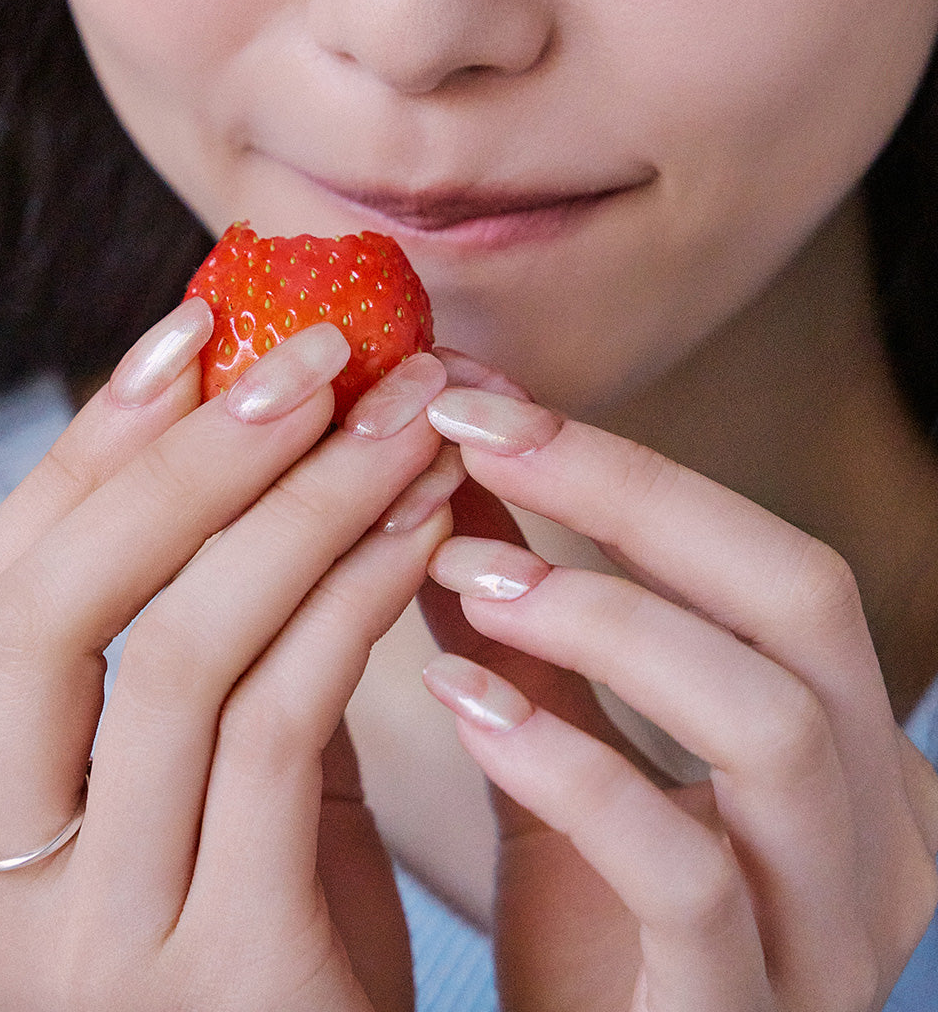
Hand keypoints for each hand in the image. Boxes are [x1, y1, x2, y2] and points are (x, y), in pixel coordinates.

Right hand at [0, 306, 459, 1011]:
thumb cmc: (290, 915)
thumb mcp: (222, 772)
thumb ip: (218, 634)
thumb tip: (259, 433)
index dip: (88, 450)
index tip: (192, 332)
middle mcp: (4, 883)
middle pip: (55, 612)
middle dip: (192, 458)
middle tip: (316, 357)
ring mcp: (104, 938)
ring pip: (181, 655)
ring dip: (304, 506)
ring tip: (402, 421)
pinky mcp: (232, 967)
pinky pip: (283, 728)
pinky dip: (355, 599)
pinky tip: (425, 525)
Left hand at [420, 386, 937, 1011]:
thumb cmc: (589, 939)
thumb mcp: (563, 761)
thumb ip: (532, 637)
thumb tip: (463, 487)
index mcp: (842, 753)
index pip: (768, 559)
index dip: (627, 465)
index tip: (483, 397)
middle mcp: (874, 830)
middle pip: (803, 600)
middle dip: (632, 495)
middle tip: (476, 434)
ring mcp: (826, 932)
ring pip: (773, 727)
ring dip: (606, 617)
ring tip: (466, 569)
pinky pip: (687, 876)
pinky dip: (570, 768)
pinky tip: (463, 702)